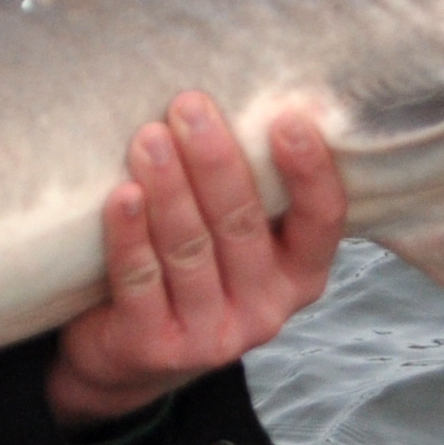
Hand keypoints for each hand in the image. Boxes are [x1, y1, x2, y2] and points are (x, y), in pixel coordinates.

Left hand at [48, 95, 345, 427]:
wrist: (124, 358)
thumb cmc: (188, 271)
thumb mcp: (233, 239)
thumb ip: (247, 188)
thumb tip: (237, 86)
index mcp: (299, 273)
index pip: (322, 220)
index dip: (309, 172)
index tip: (288, 119)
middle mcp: (265, 308)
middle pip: (242, 226)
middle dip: (215, 162)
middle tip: (189, 106)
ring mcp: (212, 335)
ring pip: (189, 250)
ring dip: (169, 189)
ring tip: (148, 137)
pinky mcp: (155, 347)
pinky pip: (141, 281)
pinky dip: (130, 235)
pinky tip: (121, 196)